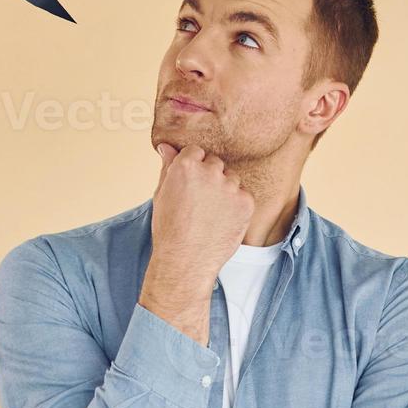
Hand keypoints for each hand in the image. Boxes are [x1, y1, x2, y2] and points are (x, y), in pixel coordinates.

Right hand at [139, 143, 254, 338]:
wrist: (185, 260)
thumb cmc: (169, 229)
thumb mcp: (161, 194)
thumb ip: (168, 167)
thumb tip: (167, 147)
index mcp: (186, 165)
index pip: (196, 151)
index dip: (193, 168)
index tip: (190, 184)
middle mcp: (210, 171)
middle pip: (215, 163)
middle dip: (209, 177)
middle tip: (200, 201)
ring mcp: (230, 186)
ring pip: (231, 179)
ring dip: (224, 190)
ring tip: (210, 214)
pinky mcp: (246, 202)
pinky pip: (243, 195)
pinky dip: (236, 206)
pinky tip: (222, 221)